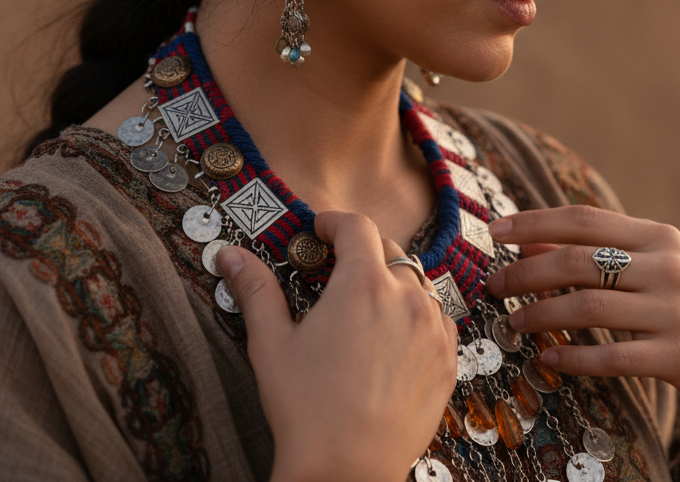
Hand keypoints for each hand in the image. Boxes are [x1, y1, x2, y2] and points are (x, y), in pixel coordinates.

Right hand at [217, 211, 457, 481]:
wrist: (347, 471)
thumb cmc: (307, 411)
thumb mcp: (271, 344)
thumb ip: (256, 290)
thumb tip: (231, 256)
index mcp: (363, 285)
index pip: (358, 228)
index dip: (336, 222)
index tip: (322, 228)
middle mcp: (407, 299)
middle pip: (391, 252)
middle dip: (363, 252)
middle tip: (337, 269)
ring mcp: (433, 330)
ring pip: (419, 285)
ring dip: (394, 284)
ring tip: (366, 306)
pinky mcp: (448, 360)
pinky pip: (439, 320)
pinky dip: (419, 317)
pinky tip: (394, 337)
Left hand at [485, 207, 679, 472]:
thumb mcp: (647, 269)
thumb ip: (594, 253)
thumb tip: (527, 242)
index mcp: (657, 237)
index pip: (585, 219)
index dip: (535, 222)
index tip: (494, 232)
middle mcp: (668, 267)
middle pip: (579, 261)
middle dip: (526, 272)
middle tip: (493, 285)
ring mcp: (676, 311)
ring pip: (589, 306)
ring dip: (541, 314)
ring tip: (513, 322)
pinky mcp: (679, 355)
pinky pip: (613, 356)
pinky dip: (574, 357)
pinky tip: (548, 357)